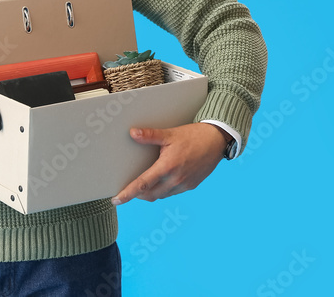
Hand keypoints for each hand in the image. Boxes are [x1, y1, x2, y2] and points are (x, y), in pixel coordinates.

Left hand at [111, 123, 225, 204]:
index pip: (142, 185)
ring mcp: (184, 184)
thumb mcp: (170, 134)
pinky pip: (172, 193)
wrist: (217, 141)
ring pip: (161, 195)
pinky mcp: (191, 186)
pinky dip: (163, 190)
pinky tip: (160, 182)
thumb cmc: (193, 136)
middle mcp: (175, 180)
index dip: (128, 194)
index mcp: (167, 167)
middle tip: (127, 190)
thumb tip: (133, 133)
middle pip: (150, 195)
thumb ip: (150, 136)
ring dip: (150, 193)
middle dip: (137, 195)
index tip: (116, 200)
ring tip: (143, 185)